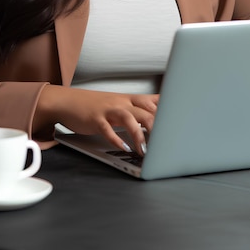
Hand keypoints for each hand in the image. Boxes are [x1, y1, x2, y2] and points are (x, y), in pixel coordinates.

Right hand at [35, 85, 158, 155]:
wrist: (67, 101)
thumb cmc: (95, 105)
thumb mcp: (118, 103)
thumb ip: (137, 109)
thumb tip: (158, 116)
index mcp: (129, 99)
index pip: (154, 101)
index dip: (168, 112)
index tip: (182, 123)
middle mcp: (121, 102)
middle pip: (146, 110)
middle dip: (158, 126)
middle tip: (167, 143)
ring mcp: (108, 109)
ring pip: (128, 118)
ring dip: (139, 135)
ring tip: (145, 150)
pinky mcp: (95, 119)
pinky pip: (107, 129)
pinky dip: (116, 139)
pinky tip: (123, 148)